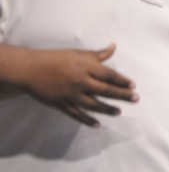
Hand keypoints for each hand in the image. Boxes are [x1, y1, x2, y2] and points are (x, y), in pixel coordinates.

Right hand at [20, 43, 137, 126]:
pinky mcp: (62, 104)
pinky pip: (77, 115)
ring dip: (108, 109)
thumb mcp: (77, 53)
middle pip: (105, 90)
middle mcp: (80, 82)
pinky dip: (87, 120)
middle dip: (122, 95)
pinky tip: (98, 124)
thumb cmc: (55, 58)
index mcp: (85, 67)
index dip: (122, 80)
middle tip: (136, 98)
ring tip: (119, 112)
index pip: (108, 75)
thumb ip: (97, 54)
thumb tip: (113, 47)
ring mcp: (71, 95)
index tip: (133, 85)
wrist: (30, 69)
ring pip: (93, 105)